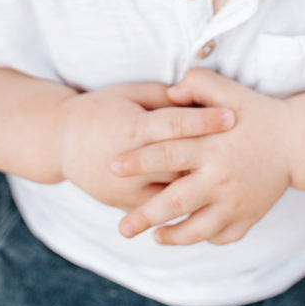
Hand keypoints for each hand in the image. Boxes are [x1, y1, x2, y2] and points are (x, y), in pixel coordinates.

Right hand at [59, 82, 234, 211]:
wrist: (62, 142)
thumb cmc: (100, 109)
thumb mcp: (128, 94)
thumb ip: (162, 96)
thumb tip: (194, 93)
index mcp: (132, 128)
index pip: (174, 124)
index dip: (204, 120)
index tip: (231, 116)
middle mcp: (129, 161)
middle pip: (177, 162)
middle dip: (210, 157)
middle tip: (243, 151)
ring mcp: (126, 188)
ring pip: (171, 193)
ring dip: (201, 190)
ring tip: (234, 184)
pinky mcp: (124, 204)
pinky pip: (160, 212)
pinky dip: (183, 210)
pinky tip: (209, 208)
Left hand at [111, 68, 292, 245]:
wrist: (298, 142)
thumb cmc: (258, 113)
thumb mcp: (229, 89)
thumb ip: (197, 83)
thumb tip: (169, 93)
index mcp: (212, 146)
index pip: (166, 154)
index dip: (138, 161)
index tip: (113, 167)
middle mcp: (221, 178)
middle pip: (175, 202)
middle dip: (144, 216)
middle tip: (121, 228)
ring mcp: (236, 202)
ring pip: (196, 229)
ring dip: (172, 236)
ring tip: (152, 236)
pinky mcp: (249, 217)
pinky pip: (221, 236)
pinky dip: (203, 238)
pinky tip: (188, 234)